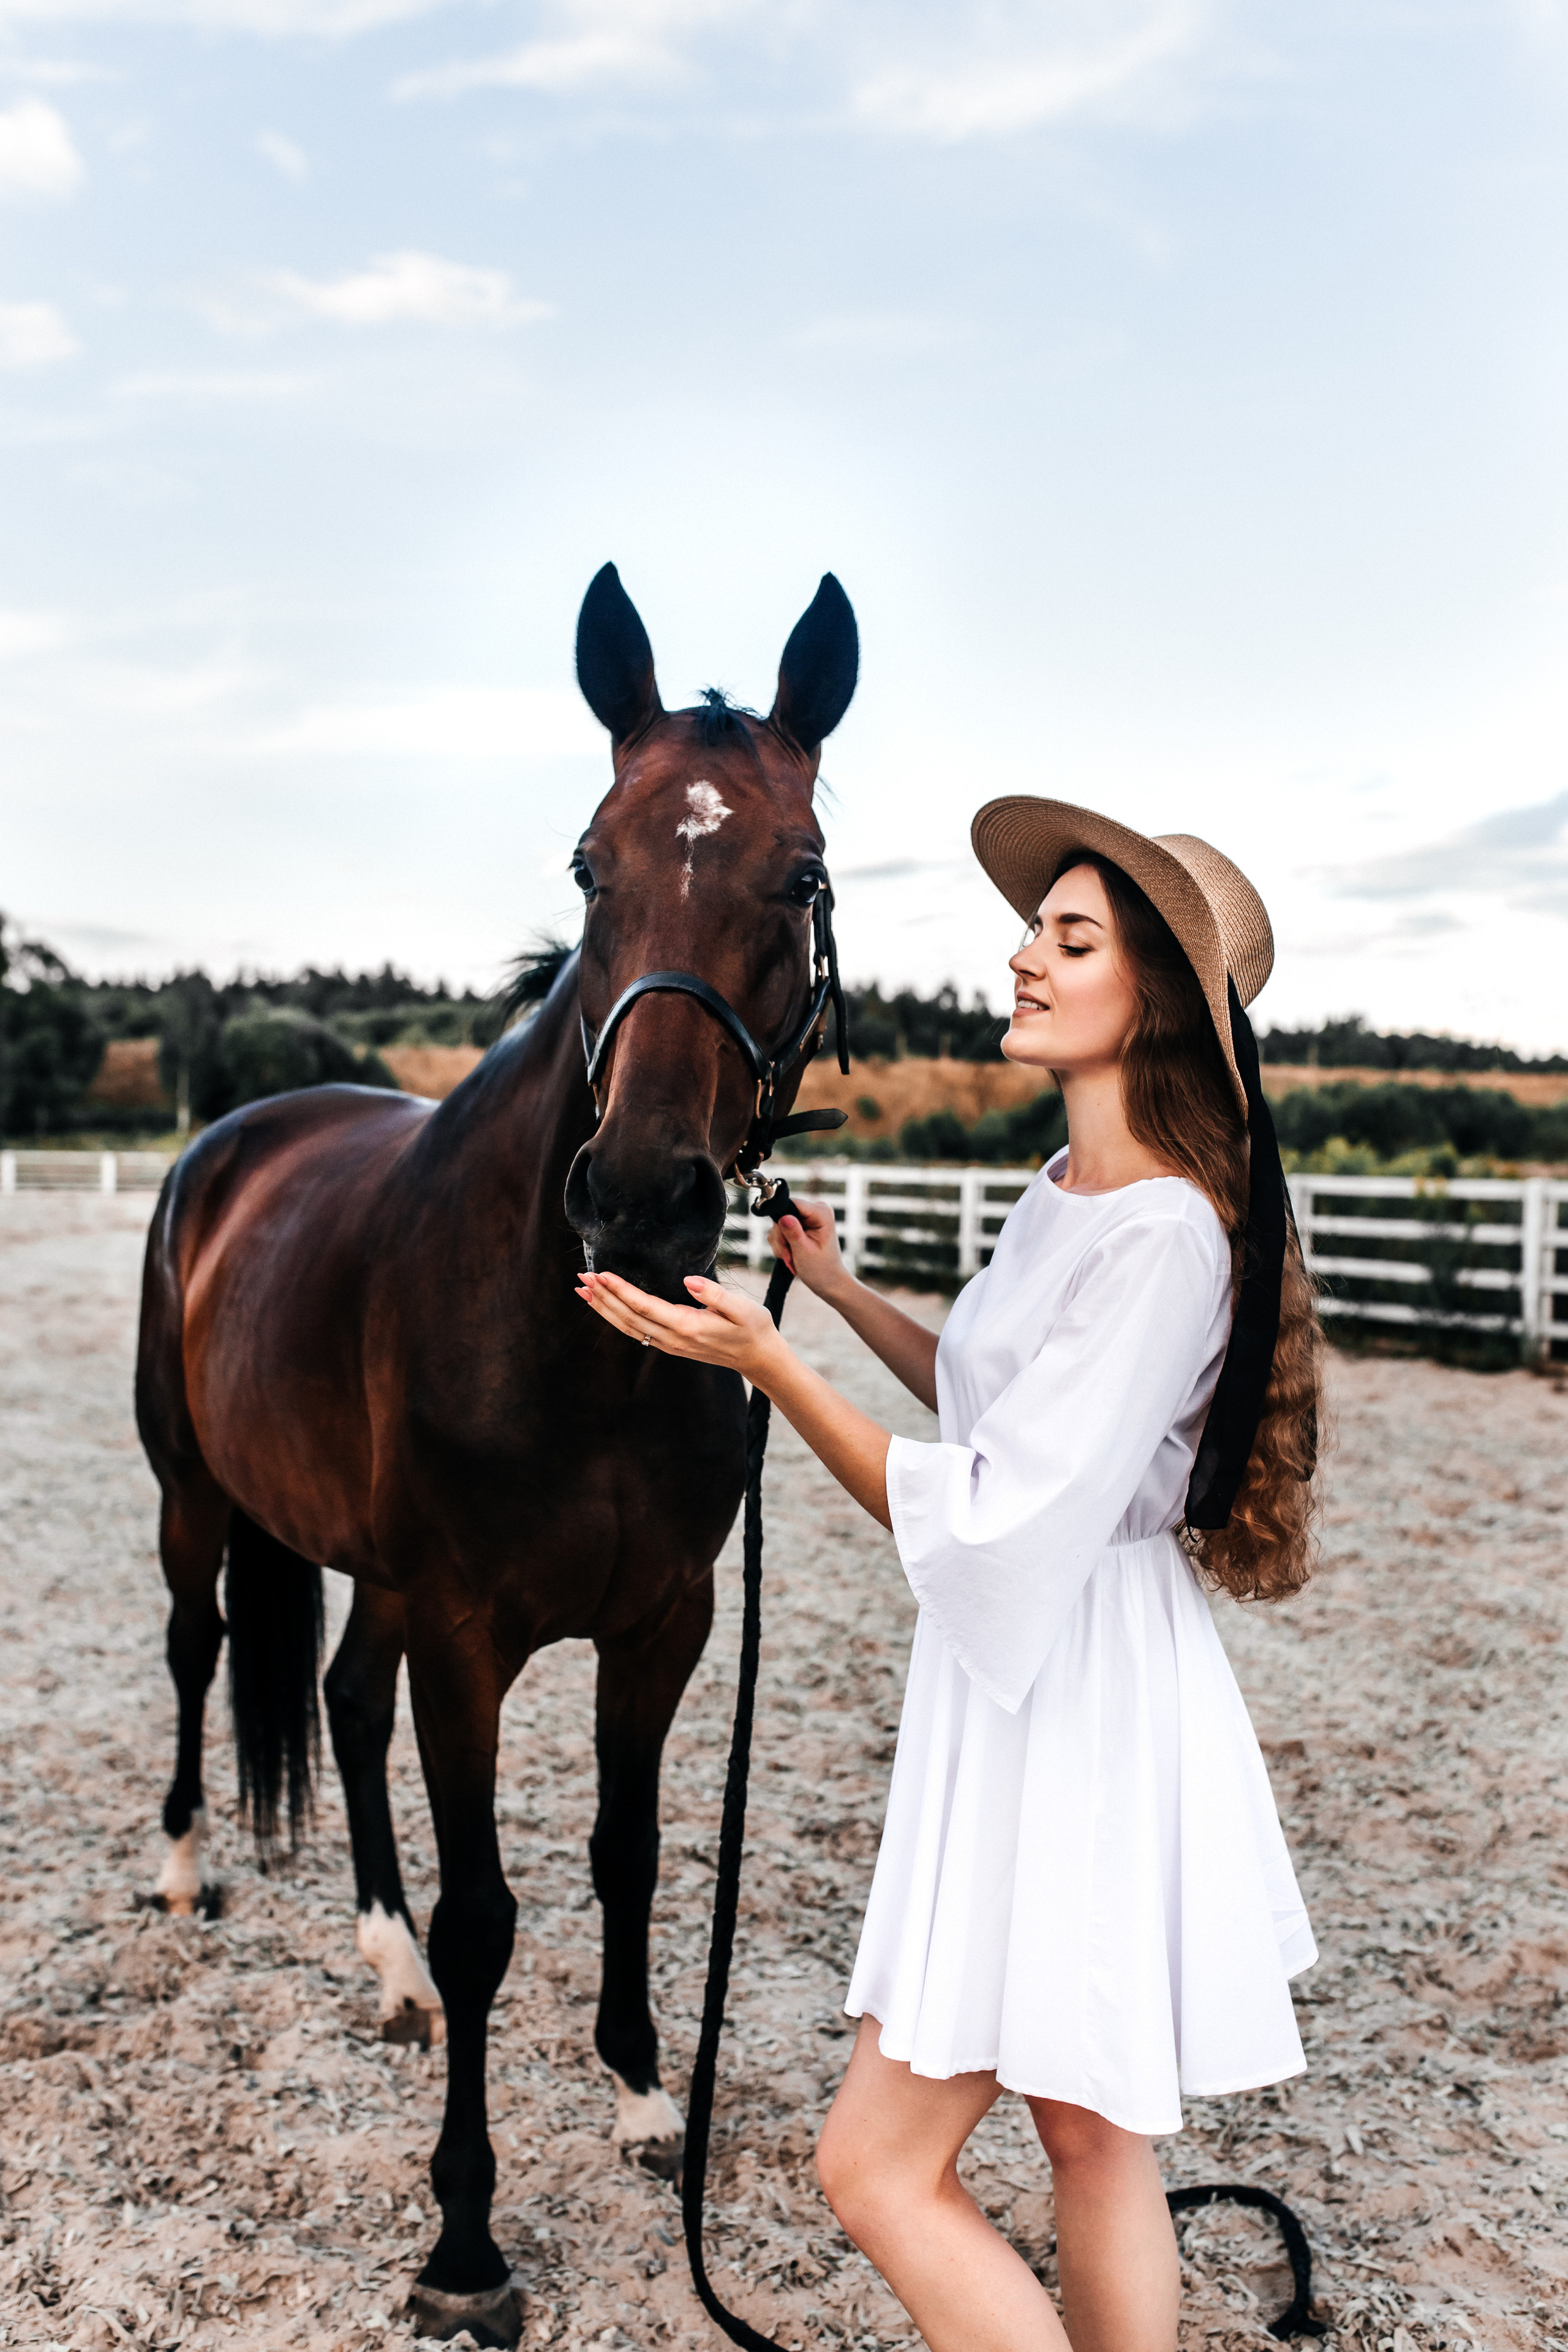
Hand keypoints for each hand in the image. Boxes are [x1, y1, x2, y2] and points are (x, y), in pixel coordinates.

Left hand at [576, 1268, 786, 1384]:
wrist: (758, 1357)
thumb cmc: (753, 1328)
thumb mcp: (742, 1308)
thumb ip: (715, 1294)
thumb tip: (688, 1280)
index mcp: (687, 1326)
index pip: (644, 1306)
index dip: (620, 1290)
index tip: (601, 1274)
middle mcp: (673, 1339)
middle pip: (628, 1318)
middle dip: (603, 1297)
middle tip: (581, 1278)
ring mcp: (669, 1344)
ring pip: (628, 1327)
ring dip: (604, 1309)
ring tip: (583, 1291)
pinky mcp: (670, 1344)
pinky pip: (635, 1331)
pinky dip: (616, 1317)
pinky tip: (606, 1306)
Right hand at [769, 1193, 849, 1297]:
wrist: (828, 1281)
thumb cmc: (821, 1268)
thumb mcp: (804, 1252)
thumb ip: (793, 1233)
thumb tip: (782, 1217)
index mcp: (821, 1212)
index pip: (790, 1203)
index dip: (781, 1220)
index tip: (785, 1242)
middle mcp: (814, 1210)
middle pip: (781, 1214)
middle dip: (781, 1238)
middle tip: (789, 1255)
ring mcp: (805, 1217)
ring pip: (778, 1224)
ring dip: (780, 1244)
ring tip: (792, 1258)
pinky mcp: (798, 1225)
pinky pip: (779, 1230)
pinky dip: (781, 1245)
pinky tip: (791, 1255)